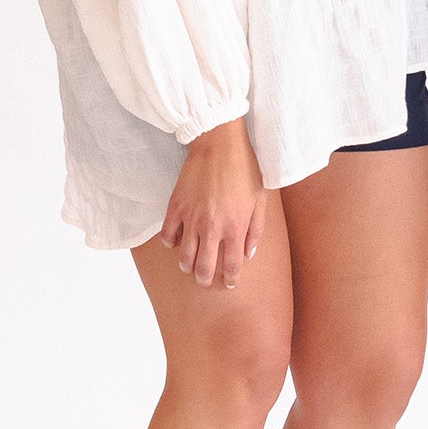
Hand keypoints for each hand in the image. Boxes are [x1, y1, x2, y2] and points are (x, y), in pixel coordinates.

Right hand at [159, 118, 267, 289]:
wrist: (218, 145)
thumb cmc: (244, 170)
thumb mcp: (260, 200)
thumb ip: (255, 230)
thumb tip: (249, 254)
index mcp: (235, 227)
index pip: (231, 265)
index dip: (230, 278)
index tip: (229, 283)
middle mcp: (212, 228)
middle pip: (204, 267)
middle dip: (205, 279)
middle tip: (205, 281)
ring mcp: (191, 219)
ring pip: (184, 256)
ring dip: (187, 266)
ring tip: (190, 267)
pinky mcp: (175, 207)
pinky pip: (167, 236)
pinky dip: (171, 243)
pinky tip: (177, 242)